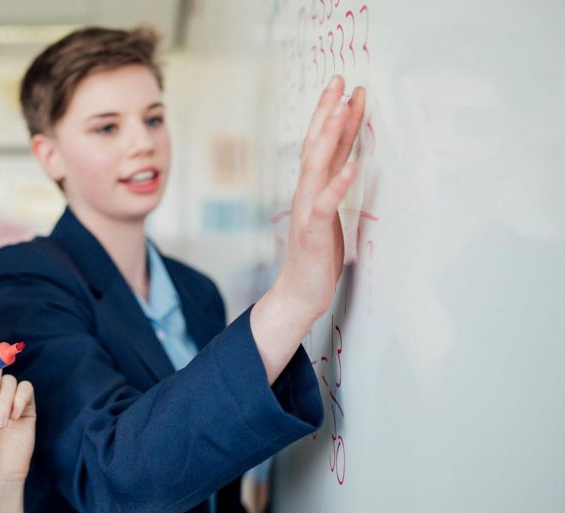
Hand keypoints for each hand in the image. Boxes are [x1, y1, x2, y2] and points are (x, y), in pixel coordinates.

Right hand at [273, 75, 365, 320]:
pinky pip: (325, 203)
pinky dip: (338, 183)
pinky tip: (352, 166)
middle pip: (315, 144)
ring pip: (316, 165)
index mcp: (313, 189)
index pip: (323, 144)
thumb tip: (348, 162)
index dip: (335, 115)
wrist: (299, 293)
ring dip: (329, 135)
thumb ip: (334, 188)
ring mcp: (307, 210)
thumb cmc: (316, 257)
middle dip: (327, 111)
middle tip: (339, 80)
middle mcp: (307, 193)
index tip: (346, 88)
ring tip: (342, 109)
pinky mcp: (313, 231)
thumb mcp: (329, 215)